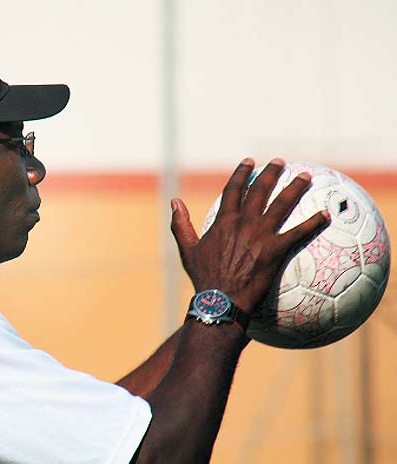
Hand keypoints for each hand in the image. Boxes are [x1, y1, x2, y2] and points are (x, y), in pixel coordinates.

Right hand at [170, 158, 329, 312]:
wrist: (221, 298)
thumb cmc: (203, 277)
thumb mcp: (187, 249)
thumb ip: (180, 223)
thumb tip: (173, 201)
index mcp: (224, 221)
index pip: (233, 190)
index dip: (241, 173)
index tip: (249, 162)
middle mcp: (244, 222)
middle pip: (260, 190)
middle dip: (271, 173)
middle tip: (281, 162)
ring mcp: (261, 234)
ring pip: (282, 204)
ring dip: (295, 188)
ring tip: (306, 177)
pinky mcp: (276, 250)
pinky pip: (299, 232)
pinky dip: (313, 222)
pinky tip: (326, 215)